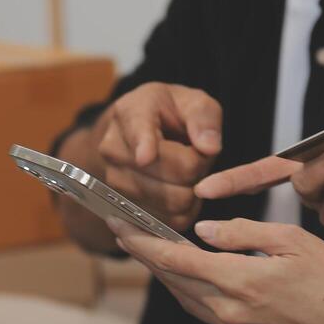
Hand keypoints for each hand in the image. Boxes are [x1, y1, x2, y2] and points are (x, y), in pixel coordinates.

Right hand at [93, 82, 222, 231]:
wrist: (140, 135)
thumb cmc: (170, 115)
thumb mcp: (192, 102)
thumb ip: (204, 118)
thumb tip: (209, 147)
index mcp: (130, 114)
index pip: (138, 133)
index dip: (143, 146)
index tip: (145, 156)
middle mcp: (114, 150)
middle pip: (173, 174)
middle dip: (196, 168)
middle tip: (195, 157)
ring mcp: (116, 183)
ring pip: (173, 202)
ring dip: (192, 190)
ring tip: (186, 172)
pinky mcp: (126, 210)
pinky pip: (170, 221)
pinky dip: (185, 210)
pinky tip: (180, 191)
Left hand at [109, 218, 323, 323]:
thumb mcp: (292, 240)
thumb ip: (241, 233)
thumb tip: (201, 232)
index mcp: (239, 282)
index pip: (174, 260)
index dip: (141, 241)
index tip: (118, 224)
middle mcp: (229, 312)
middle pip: (172, 281)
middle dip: (144, 255)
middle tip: (124, 230)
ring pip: (185, 299)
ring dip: (164, 275)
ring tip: (149, 250)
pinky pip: (204, 312)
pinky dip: (188, 291)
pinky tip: (186, 276)